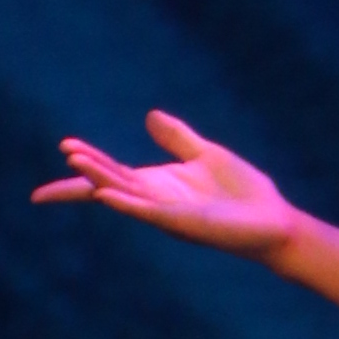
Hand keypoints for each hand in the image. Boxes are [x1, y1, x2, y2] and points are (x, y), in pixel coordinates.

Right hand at [32, 106, 296, 257]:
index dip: (89, 162)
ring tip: (76, 161)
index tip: (64, 147)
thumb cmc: (243, 193)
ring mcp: (167, 213)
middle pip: (111, 183)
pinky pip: (148, 212)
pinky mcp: (183, 223)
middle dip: (88, 168)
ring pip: (125, 195)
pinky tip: (106, 196)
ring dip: (100, 180)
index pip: (114, 173)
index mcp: (159, 184)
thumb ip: (177, 138)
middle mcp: (156, 200)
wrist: (274, 221)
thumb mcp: (206, 155)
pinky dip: (126, 204)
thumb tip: (150, 116)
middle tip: (66, 148)